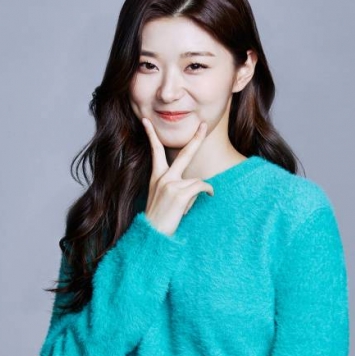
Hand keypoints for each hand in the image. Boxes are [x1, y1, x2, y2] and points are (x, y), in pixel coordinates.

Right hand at [141, 117, 213, 235]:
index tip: (146, 121)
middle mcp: (163, 178)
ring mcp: (171, 184)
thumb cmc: (158, 219)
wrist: (151, 235)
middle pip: (184, 154)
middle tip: (204, 125)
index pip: (155, 151)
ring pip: (197, 180)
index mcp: (156, 177)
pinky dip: (208, 191)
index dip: (151, 135)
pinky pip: (201, 186)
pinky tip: (208, 197)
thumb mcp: (162, 198)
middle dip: (196, 138)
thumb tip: (196, 182)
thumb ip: (175, 186)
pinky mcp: (180, 193)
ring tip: (186, 208)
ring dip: (198, 193)